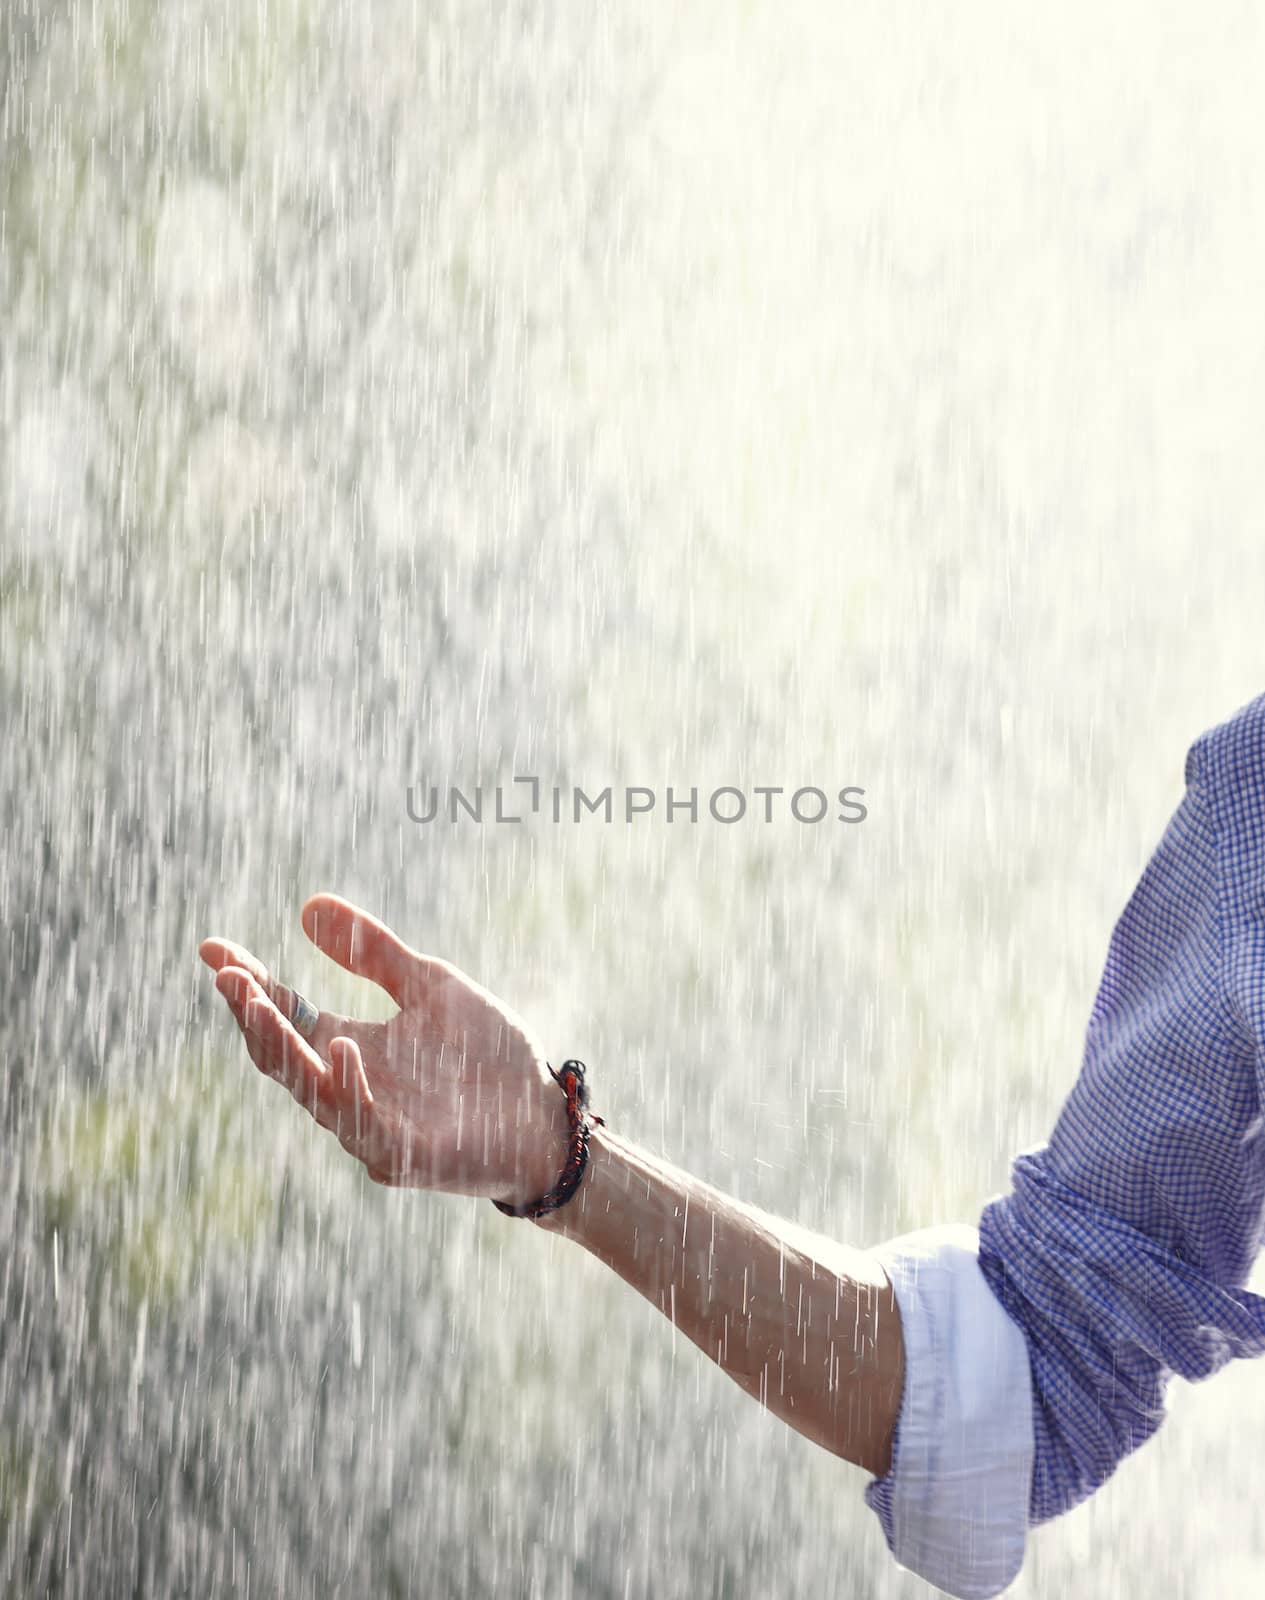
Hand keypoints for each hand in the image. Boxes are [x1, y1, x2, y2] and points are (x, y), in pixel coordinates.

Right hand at [199, 893, 569, 1203]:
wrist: (544, 1115)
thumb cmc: (489, 1055)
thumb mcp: (430, 986)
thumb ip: (372, 952)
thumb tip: (306, 906)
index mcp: (351, 1048)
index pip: (287, 1015)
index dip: (248, 984)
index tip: (212, 948)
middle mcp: (348, 1088)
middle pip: (281, 1055)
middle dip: (252, 1015)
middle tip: (229, 975)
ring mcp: (369, 1126)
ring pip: (309, 1091)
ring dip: (282, 1048)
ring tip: (260, 1002)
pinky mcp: (400, 1156)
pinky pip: (360, 1123)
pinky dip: (347, 1086)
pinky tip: (342, 1046)